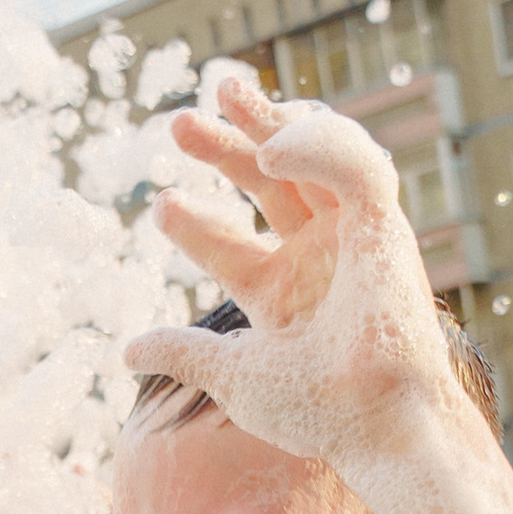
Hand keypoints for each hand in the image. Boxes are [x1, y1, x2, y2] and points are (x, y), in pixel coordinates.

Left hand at [122, 77, 459, 474]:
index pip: (231, 248)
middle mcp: (318, 260)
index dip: (194, 228)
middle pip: (267, 187)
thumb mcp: (234, 375)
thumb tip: (128, 350)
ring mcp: (351, 238)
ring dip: (269, 121)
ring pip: (311, 158)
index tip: (160, 206)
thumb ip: (186, 354)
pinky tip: (270, 147)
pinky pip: (353, 162)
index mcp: (284, 296)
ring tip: (224, 92)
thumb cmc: (317, 411)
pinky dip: (316, 144)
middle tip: (178, 124)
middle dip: (225, 148)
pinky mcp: (385, 222)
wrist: (375, 421)